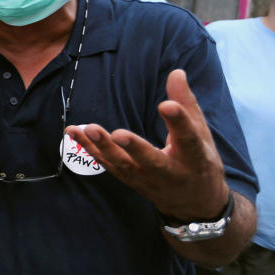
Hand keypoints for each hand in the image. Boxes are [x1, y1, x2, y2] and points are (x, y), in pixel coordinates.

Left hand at [64, 69, 228, 220]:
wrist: (193, 203)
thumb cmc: (198, 161)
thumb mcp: (201, 133)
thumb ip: (186, 103)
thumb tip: (176, 72)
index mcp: (194, 157)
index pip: (187, 138)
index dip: (178, 122)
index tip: (166, 105)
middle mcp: (168, 172)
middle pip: (150, 160)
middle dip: (134, 147)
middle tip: (118, 134)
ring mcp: (145, 178)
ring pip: (122, 164)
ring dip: (102, 147)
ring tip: (88, 128)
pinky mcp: (128, 179)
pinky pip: (106, 164)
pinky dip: (89, 149)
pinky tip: (73, 133)